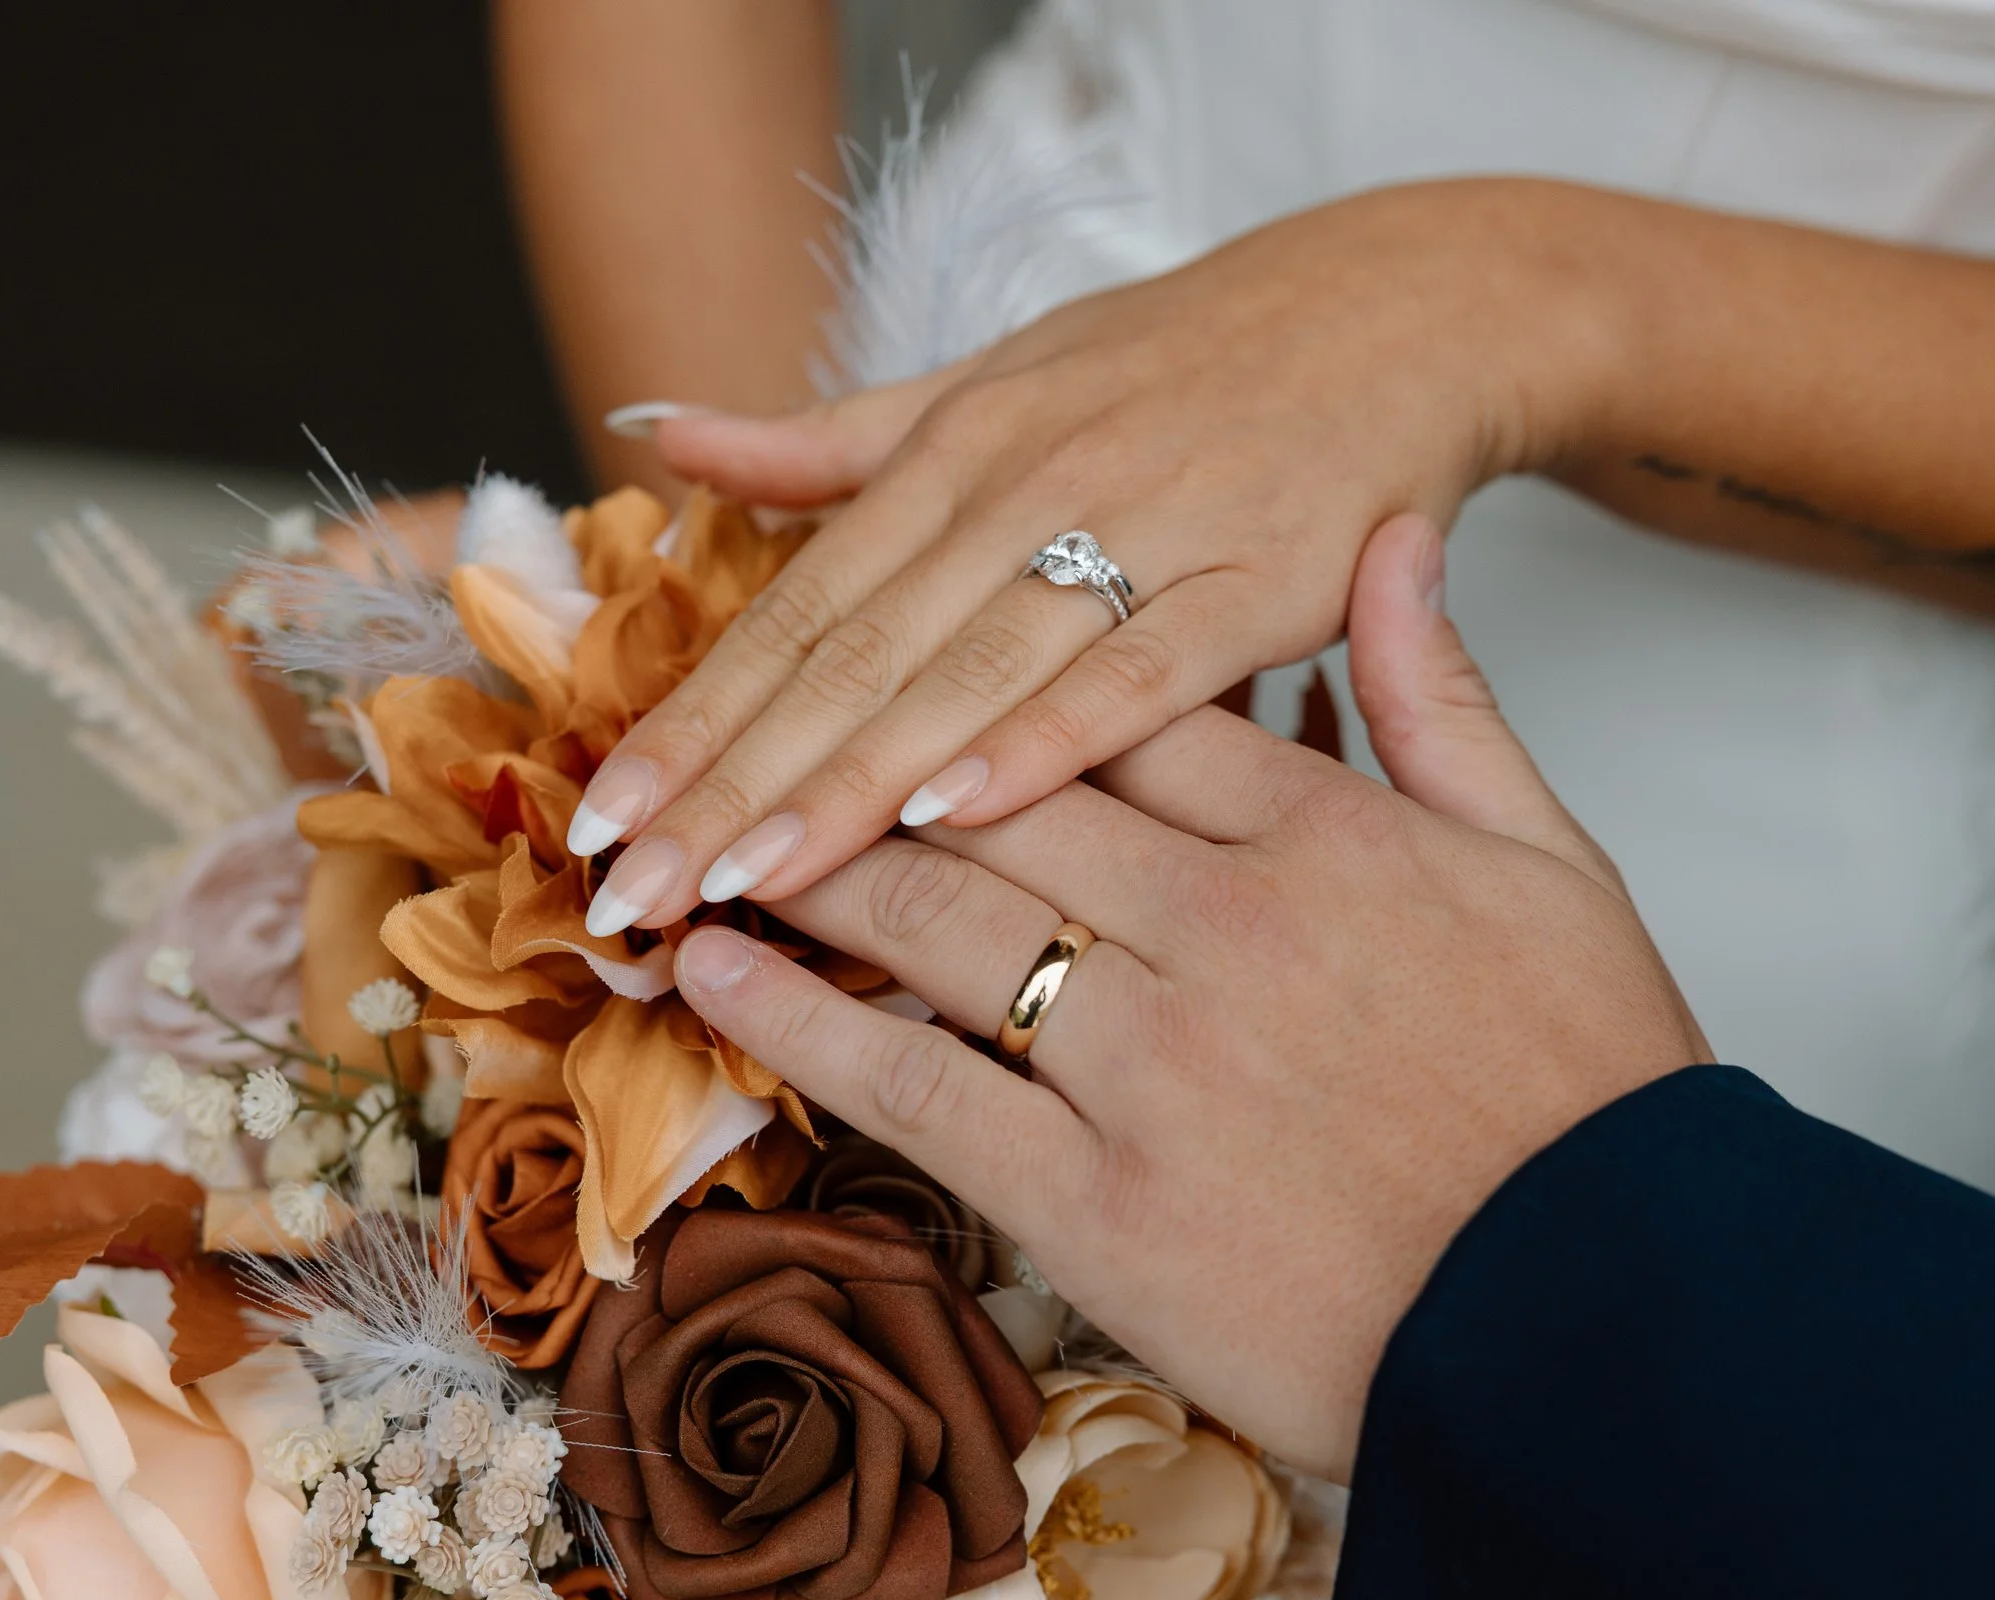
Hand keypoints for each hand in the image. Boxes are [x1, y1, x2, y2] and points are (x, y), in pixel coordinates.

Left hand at [567, 180, 1618, 935]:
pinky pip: (1134, 671)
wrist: (1390, 312)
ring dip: (849, 785)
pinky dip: (1045, 737)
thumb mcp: (994, 379)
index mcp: (953, 451)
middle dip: (734, 782)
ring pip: (966, 672)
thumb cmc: (1181, 365)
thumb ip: (832, 441)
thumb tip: (666, 433)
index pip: (798, 609)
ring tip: (749, 883)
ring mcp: (1136, 528)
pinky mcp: (1248, 576)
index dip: (696, 716)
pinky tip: (955, 812)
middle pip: (852, 657)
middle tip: (636, 893)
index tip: (604, 817)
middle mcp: (1022, 485)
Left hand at [668, 516, 1703, 1477]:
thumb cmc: (1587, 1092)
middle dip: (864, 760)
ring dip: (800, 863)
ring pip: (934, 919)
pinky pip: (912, 1086)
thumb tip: (1391, 542)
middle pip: (994, 796)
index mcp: (1320, 833)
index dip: (1004, 686)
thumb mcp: (1552, 864)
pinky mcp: (1091, 1199)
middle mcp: (1213, 922)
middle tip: (752, 733)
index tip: (914, 664)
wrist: (1603, 1313)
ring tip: (703, 831)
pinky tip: (714, 966)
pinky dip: (799, 1020)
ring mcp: (1143, 1060)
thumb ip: (1446, 699)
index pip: (1122, 712)